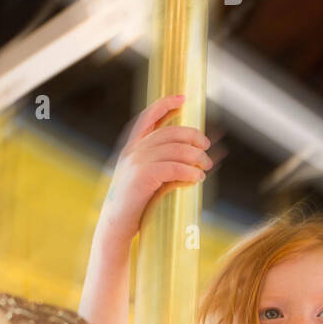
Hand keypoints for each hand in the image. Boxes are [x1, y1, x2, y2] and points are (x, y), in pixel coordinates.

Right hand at [97, 94, 211, 245]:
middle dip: (193, 137)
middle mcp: (133, 150)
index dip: (165, 104)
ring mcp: (136, 162)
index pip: (148, 117)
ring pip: (176, 149)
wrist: (116, 225)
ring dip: (196, 157)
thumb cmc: (134, 204)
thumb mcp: (147, 178)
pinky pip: (174, 167)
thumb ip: (164, 163)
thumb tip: (195, 157)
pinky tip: (197, 178)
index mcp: (131, 147)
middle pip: (171, 132)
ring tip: (206, 166)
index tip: (183, 98)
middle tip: (206, 148)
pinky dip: (190, 172)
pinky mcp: (143, 176)